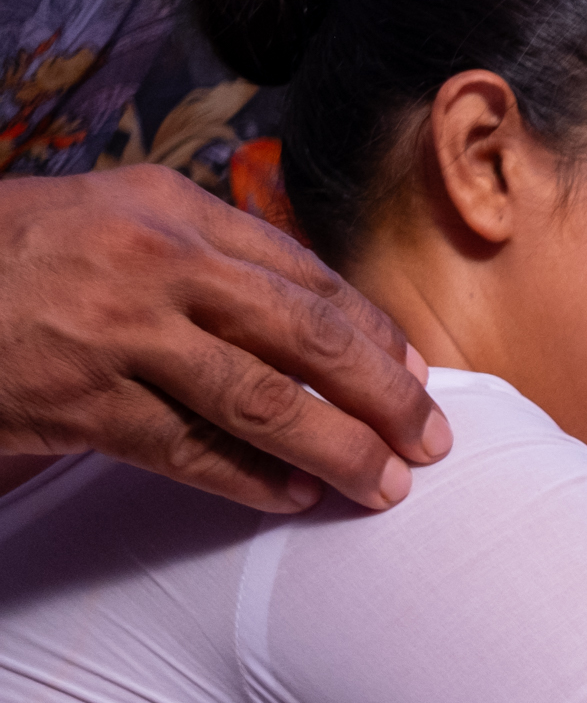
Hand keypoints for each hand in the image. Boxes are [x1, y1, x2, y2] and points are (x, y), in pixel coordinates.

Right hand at [0, 169, 450, 510]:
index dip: (372, 331)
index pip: (305, 273)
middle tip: (429, 439)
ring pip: (263, 399)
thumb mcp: (102, 219)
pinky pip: (190, 450)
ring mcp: (116, 331)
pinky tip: (292, 498)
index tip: (414, 373)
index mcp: (168, 205)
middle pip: (308, 335)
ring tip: (381, 484)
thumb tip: (301, 315)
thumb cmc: (8, 256)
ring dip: (336, 448)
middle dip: (382, 393)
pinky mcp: (78, 400)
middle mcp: (154, 259)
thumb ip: (194, 256)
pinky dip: (250, 479)